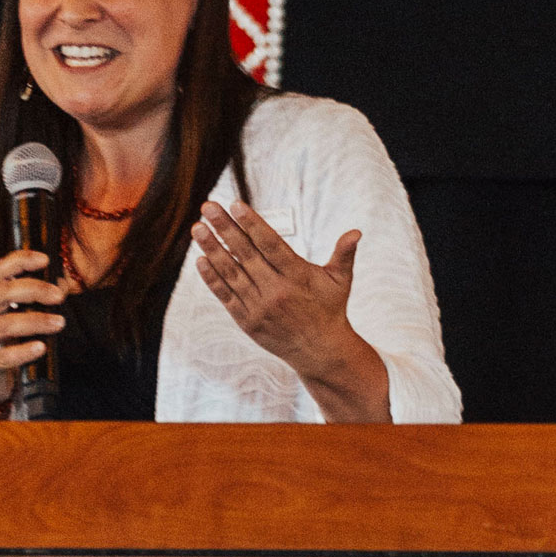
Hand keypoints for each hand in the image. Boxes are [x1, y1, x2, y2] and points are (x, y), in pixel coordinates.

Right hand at [0, 249, 66, 411]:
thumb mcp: (10, 314)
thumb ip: (30, 298)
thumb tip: (61, 285)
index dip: (20, 261)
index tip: (45, 260)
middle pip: (2, 293)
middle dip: (34, 290)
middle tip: (59, 296)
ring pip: (4, 324)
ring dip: (36, 321)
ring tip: (59, 323)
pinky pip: (3, 356)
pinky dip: (23, 351)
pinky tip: (40, 347)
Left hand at [194, 201, 391, 421]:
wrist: (319, 351)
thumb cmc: (330, 309)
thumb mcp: (341, 281)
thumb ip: (344, 254)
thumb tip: (357, 232)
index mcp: (297, 276)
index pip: (270, 244)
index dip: (252, 224)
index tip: (236, 205)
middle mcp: (276, 290)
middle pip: (245, 254)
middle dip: (225, 228)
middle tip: (208, 207)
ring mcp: (259, 307)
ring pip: (231, 273)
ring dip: (212, 249)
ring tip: (198, 228)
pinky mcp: (247, 320)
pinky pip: (225, 296)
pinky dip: (212, 278)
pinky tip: (200, 259)